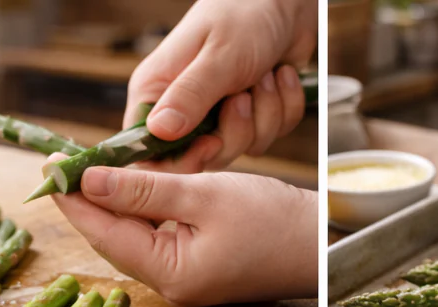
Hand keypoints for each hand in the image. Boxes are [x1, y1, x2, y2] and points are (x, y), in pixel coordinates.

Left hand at [53, 166, 316, 306]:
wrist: (322, 250)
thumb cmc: (278, 225)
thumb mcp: (206, 195)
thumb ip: (145, 189)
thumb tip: (91, 180)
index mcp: (172, 274)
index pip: (104, 234)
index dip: (74, 199)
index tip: (51, 165)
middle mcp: (173, 286)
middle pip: (113, 240)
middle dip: (88, 201)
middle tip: (66, 162)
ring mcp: (184, 282)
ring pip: (132, 239)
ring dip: (113, 205)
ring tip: (92, 169)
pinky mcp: (196, 272)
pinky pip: (155, 240)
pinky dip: (140, 213)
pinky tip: (132, 188)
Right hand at [126, 0, 315, 173]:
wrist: (288, 1)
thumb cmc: (244, 13)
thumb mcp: (217, 56)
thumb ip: (190, 96)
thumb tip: (159, 132)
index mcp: (158, 93)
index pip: (150, 152)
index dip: (180, 160)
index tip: (208, 144)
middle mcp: (185, 110)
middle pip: (204, 158)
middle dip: (235, 131)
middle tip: (242, 94)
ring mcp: (219, 116)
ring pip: (242, 149)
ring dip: (264, 113)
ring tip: (263, 75)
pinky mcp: (250, 118)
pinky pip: (270, 136)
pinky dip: (283, 107)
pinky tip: (280, 76)